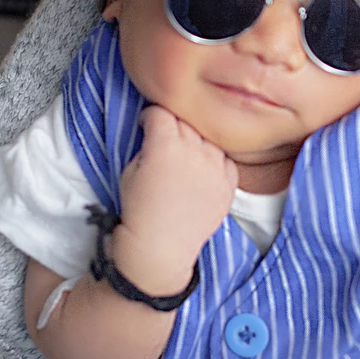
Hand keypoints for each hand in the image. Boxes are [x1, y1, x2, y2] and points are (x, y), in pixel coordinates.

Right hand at [113, 107, 238, 294]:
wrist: (161, 245)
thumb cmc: (140, 209)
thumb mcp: (131, 169)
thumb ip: (149, 144)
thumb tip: (159, 132)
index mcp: (164, 145)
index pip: (160, 112)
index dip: (150, 117)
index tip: (146, 125)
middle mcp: (194, 151)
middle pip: (186, 121)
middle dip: (173, 127)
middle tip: (164, 143)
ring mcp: (215, 167)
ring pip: (208, 137)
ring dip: (196, 142)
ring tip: (185, 160)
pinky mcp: (228, 183)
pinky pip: (225, 159)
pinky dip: (214, 162)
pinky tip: (201, 173)